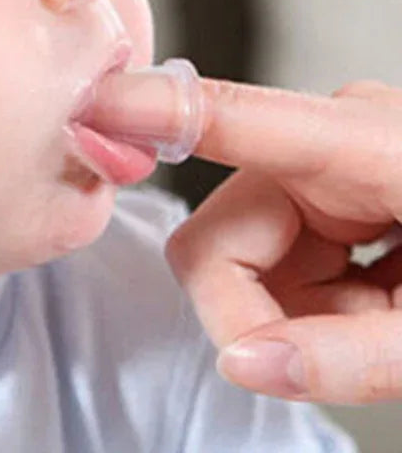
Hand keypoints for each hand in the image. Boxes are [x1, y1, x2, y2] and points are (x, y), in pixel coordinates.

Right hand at [165, 78, 401, 403]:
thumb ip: (353, 353)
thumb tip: (244, 364)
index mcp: (367, 143)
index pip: (239, 118)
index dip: (160, 114)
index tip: (94, 104)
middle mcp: (327, 143)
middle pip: (218, 238)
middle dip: (254, 315)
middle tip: (332, 357)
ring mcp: (321, 169)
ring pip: (236, 260)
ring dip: (295, 319)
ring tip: (381, 330)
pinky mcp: (322, 194)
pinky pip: (268, 262)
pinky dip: (308, 310)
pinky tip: (372, 311)